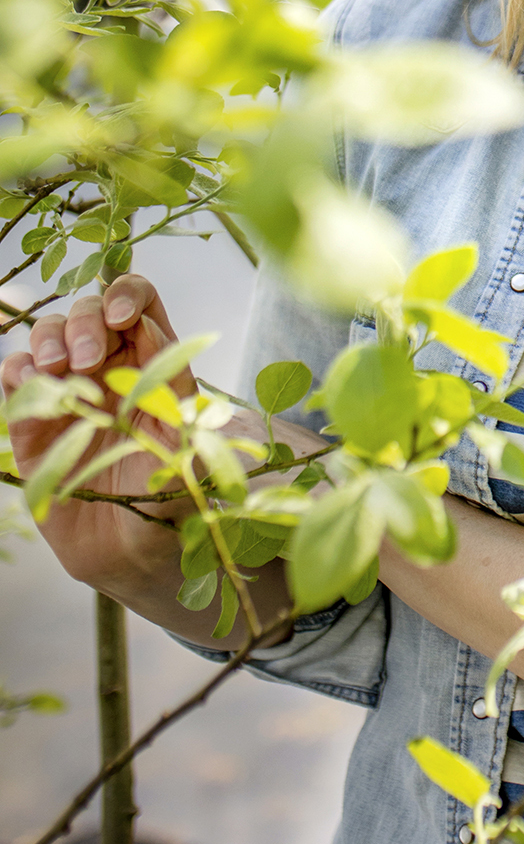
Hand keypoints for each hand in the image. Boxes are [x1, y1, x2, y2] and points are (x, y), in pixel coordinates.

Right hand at [1, 273, 192, 590]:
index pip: (137, 301)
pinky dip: (19, 369)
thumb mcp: (186, 438)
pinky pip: (16, 376)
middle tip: (88, 358)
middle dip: (85, 322)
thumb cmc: (169, 491)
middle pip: (87, 310)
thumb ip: (172, 384)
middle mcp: (108, 366)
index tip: (123, 320)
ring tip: (60, 369)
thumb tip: (146, 328)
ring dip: (50, 340)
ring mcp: (68, 390)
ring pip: (49, 335)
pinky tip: (35, 383)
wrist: (131, 548)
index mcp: (151, 359)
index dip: (126, 295)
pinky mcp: (33, 420)